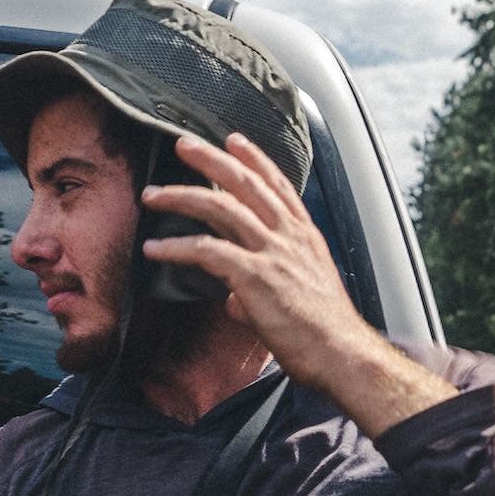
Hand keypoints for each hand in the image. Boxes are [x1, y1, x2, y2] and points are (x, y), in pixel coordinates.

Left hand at [142, 132, 454, 432]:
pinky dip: (175, 247)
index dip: (254, 159)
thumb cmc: (325, 334)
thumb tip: (234, 302)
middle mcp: (289, 236)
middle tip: (184, 145)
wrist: (342, 354)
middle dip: (210, 159)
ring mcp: (272, 252)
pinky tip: (154, 250)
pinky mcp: (254, 276)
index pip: (277, 185)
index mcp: (305, 237)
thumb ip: (260, 293)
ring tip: (152, 194)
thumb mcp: (300, 299)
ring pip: (219, 207)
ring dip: (180, 196)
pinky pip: (205, 251)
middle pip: (244, 183)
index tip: (233, 141)